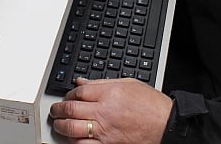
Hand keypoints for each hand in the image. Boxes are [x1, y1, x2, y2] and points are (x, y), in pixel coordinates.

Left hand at [49, 78, 171, 142]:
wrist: (165, 125)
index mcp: (110, 93)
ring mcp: (105, 131)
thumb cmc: (151, 105)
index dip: (68, 93)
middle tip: (55, 110)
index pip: (79, 92)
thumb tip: (82, 82)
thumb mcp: (128, 84)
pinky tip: (71, 138)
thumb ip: (102, 83)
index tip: (67, 96)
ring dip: (61, 126)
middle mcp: (105, 112)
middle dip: (59, 109)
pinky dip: (73, 142)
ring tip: (58, 124)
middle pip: (71, 109)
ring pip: (72, 129)